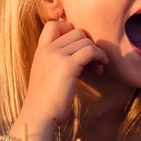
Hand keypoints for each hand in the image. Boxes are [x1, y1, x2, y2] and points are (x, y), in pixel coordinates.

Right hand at [15, 16, 111, 140]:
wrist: (39, 115)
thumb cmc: (46, 101)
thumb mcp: (47, 74)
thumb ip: (57, 61)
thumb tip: (81, 54)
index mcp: (40, 51)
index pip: (53, 25)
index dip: (70, 30)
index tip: (78, 47)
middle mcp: (47, 49)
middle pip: (76, 31)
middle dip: (88, 43)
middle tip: (92, 60)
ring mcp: (57, 55)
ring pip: (85, 41)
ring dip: (96, 52)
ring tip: (97, 68)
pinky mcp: (68, 65)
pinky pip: (91, 51)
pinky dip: (100, 56)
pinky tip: (101, 67)